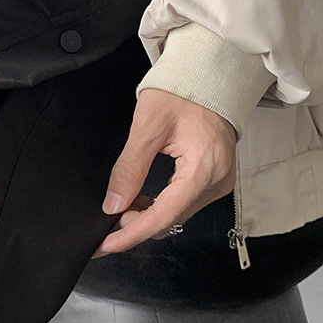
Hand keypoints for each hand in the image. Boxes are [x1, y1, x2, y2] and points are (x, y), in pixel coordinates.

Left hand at [94, 88, 236, 256]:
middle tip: (104, 228)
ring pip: (176, 215)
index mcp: (203, 168)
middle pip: (170, 220)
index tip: (106, 245)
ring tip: (118, 210)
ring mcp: (217, 181)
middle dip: (134, 227)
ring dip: (146, 217)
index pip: (163, 216)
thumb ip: (129, 168)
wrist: (206, 77)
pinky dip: (158, 206)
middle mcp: (216, 181)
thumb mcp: (147, 127)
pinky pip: (182, 203)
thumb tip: (113, 204)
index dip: (131, 234)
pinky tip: (139, 200)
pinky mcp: (213, 178)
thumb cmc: (181, 93)